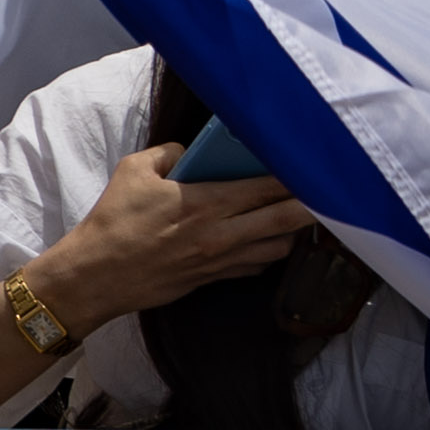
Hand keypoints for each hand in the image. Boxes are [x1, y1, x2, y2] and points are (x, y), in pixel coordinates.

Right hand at [35, 144, 310, 328]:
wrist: (100, 273)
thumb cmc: (114, 220)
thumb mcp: (132, 171)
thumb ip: (168, 153)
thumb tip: (191, 152)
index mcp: (206, 201)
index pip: (266, 187)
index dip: (294, 176)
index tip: (309, 164)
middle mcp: (223, 232)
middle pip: (287, 219)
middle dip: (314, 204)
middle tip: (329, 191)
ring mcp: (223, 259)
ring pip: (281, 246)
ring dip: (293, 230)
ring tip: (295, 214)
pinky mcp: (216, 277)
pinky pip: (259, 265)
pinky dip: (269, 251)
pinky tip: (265, 239)